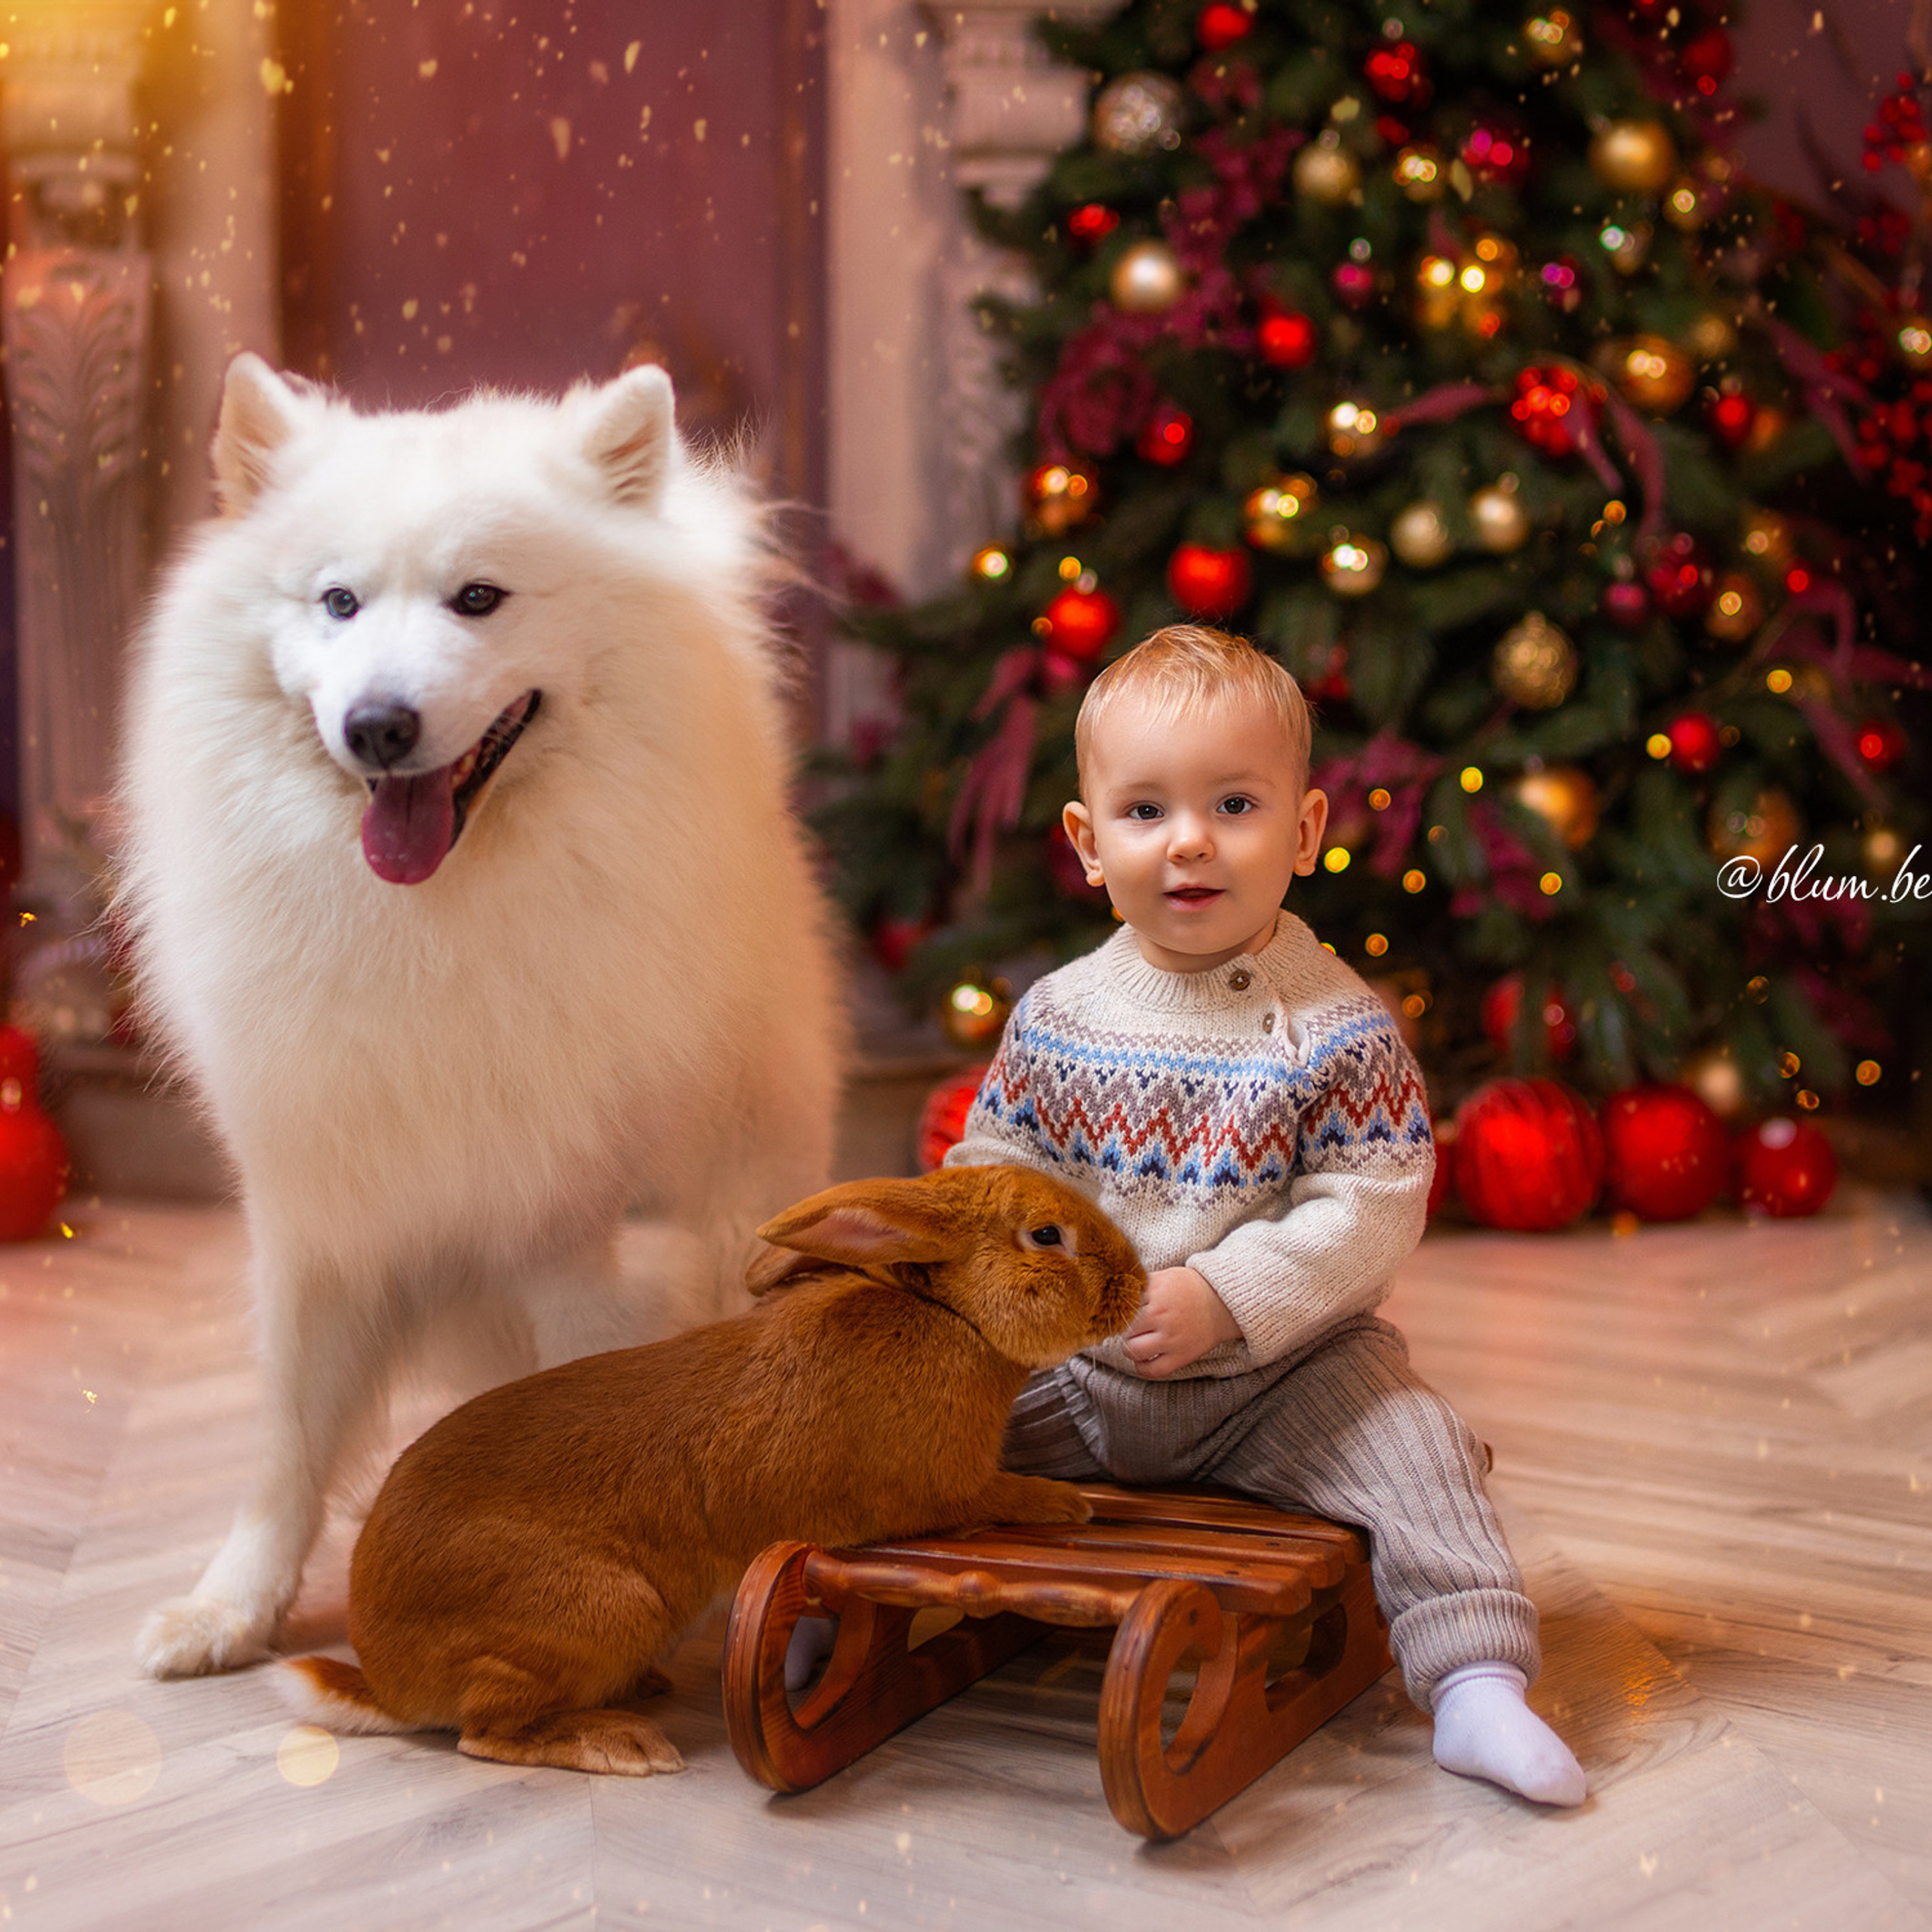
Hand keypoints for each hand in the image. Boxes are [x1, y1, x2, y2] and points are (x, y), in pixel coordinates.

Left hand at [1121, 1266, 1241, 1378]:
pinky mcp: (1181, 1356)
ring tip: (1133, 1342)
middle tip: (1125, 1326)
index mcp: (1157, 1294)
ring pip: (1133, 1350)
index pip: (1122, 1305)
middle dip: (1121, 1328)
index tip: (1115, 1311)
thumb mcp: (1164, 1277)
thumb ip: (1140, 1284)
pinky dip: (1141, 1367)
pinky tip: (1142, 1359)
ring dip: (1128, 1347)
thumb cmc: (1188, 1288)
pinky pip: (1152, 1370)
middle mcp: (1162, 1317)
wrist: (1222, 1304)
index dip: (1115, 1309)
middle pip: (1124, 1328)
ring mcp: (1172, 1339)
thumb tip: (1113, 1291)